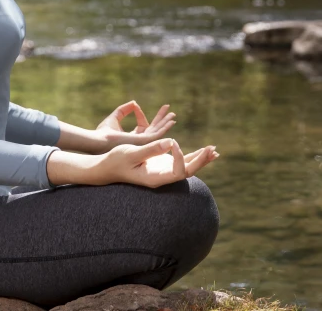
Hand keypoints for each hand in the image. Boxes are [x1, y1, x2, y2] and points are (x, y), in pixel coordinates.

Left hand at [94, 101, 174, 150]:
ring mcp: (142, 143)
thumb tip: (134, 103)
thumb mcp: (115, 117)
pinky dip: (165, 127)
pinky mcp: (143, 142)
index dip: (140, 114)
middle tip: (170, 112)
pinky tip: (171, 121)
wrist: (100, 140)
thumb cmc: (103, 132)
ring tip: (173, 115)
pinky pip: (157, 134)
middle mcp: (139, 142)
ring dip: (166, 123)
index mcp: (132, 138)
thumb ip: (124, 110)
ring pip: (158, 132)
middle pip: (154, 129)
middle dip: (161, 120)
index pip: (142, 125)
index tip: (135, 105)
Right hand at [97, 139, 217, 187]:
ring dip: (201, 158)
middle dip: (200, 161)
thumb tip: (171, 142)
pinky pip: (182, 161)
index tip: (173, 142)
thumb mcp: (132, 153)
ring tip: (214, 150)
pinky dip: (194, 156)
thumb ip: (151, 149)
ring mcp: (163, 171)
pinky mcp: (163, 164)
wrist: (107, 167)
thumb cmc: (116, 161)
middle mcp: (162, 178)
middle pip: (187, 172)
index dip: (180, 157)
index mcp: (155, 179)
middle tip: (212, 149)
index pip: (177, 171)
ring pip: (187, 166)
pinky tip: (206, 151)